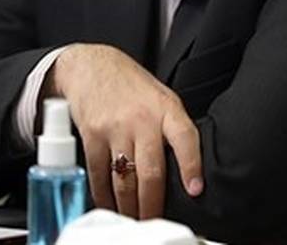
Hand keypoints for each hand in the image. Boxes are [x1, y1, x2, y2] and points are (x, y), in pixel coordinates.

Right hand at [46, 44, 203, 219]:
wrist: (91, 66)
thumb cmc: (130, 85)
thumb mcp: (161, 98)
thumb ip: (173, 129)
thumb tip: (187, 169)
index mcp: (166, 109)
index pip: (185, 137)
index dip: (192, 165)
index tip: (195, 189)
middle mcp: (142, 119)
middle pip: (150, 171)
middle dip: (152, 205)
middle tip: (154, 221)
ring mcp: (115, 127)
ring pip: (124, 180)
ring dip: (128, 207)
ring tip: (134, 219)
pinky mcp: (92, 135)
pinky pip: (99, 175)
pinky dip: (104, 196)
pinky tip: (110, 205)